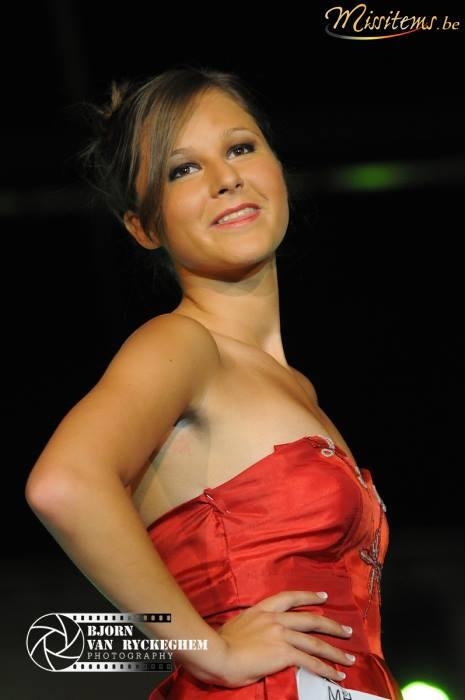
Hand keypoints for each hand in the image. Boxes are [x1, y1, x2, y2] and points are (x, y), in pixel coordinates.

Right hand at [212, 590, 354, 686]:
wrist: (216, 653)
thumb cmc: (219, 643)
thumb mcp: (238, 625)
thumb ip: (253, 626)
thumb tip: (257, 634)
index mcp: (261, 609)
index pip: (290, 598)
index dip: (308, 596)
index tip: (323, 597)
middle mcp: (274, 618)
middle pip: (310, 618)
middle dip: (331, 625)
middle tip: (347, 630)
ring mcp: (281, 634)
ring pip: (315, 641)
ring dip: (335, 650)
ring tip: (350, 656)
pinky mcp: (283, 653)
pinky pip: (310, 661)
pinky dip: (326, 668)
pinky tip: (336, 674)